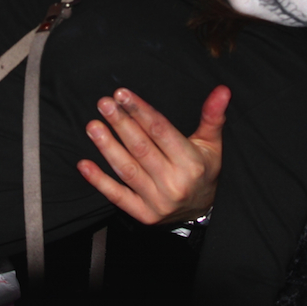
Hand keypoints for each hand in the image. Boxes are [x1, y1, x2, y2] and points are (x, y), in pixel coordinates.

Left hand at [76, 85, 227, 224]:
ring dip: (107, 147)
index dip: (140, 111)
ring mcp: (158, 201)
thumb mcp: (212, 143)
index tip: (122, 94)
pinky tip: (84, 164)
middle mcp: (175, 183)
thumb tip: (222, 90)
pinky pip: (118, 197)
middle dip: (121, 123)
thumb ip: (213, 116)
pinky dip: (99, 181)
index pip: (161, 131)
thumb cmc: (204, 170)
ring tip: (93, 126)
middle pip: (142, 148)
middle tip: (104, 104)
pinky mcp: (144, 215)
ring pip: (128, 170)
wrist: (202, 211)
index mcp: (192, 163)